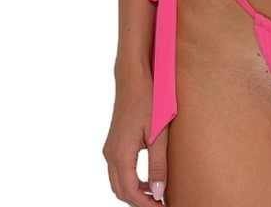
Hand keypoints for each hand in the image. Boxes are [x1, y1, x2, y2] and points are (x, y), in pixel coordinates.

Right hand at [103, 71, 166, 205]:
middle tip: (160, 204)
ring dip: (135, 192)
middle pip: (121, 191)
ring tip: (156, 195)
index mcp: (120, 154)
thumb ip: (158, 165)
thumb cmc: (148, 100)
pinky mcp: (114, 142)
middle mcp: (110, 154)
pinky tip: (148, 179)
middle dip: (139, 202)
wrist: (133, 77)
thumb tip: (158, 193)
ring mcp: (110, 148)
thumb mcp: (158, 134)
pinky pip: (118, 170)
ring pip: (118, 182)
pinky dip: (131, 180)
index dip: (146, 205)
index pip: (131, 192)